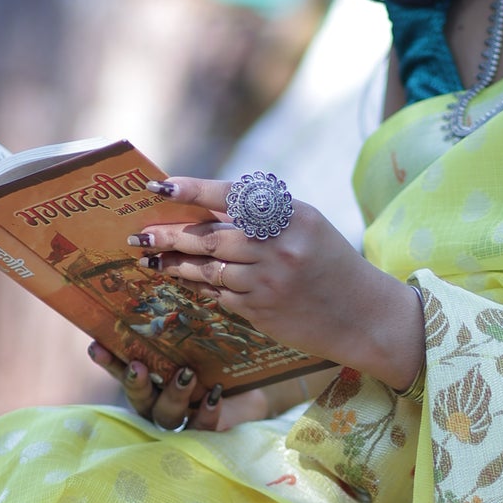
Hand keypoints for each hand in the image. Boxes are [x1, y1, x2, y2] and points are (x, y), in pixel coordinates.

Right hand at [86, 347, 276, 431]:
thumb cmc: (214, 363)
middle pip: (139, 398)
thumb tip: (168, 286)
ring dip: (174, 395)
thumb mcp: (197, 344)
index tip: (97, 346)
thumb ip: (180, 328)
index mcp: (150, 381)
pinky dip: (206, 412)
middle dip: (136, 382)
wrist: (250, 393)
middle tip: (138, 366)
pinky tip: (214, 395)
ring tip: (186, 374)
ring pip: (167, 416)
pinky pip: (202, 427)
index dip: (108, 361)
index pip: (122, 371)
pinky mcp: (206, 431)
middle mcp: (158, 403)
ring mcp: (181, 420)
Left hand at [126, 178, 424, 390]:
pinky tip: (185, 281)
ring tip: (151, 258)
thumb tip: (204, 210)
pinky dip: (203, 286)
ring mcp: (270, 281)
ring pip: (209, 269)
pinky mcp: (262, 310)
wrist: (363, 315)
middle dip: (170, 235)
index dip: (194, 191)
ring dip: (176, 264)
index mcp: (293, 215)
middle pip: (211, 237)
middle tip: (140, 234)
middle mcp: (280, 246)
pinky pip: (221, 295)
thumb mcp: (307, 227)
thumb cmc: (330, 264)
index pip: (235, 197)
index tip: (161, 187)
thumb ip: (263, 217)